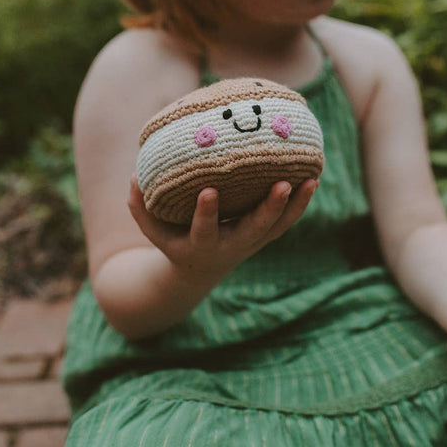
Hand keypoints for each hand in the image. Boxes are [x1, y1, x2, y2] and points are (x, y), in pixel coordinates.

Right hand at [128, 175, 317, 281]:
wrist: (200, 270)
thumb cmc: (175, 241)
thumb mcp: (154, 230)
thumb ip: (139, 207)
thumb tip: (134, 176)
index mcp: (201, 245)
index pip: (204, 230)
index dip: (206, 213)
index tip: (209, 190)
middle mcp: (232, 246)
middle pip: (254, 230)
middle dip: (268, 209)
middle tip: (281, 185)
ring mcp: (252, 242)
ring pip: (278, 227)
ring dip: (294, 206)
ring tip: (310, 180)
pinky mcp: (265, 237)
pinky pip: (286, 222)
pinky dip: (300, 204)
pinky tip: (312, 180)